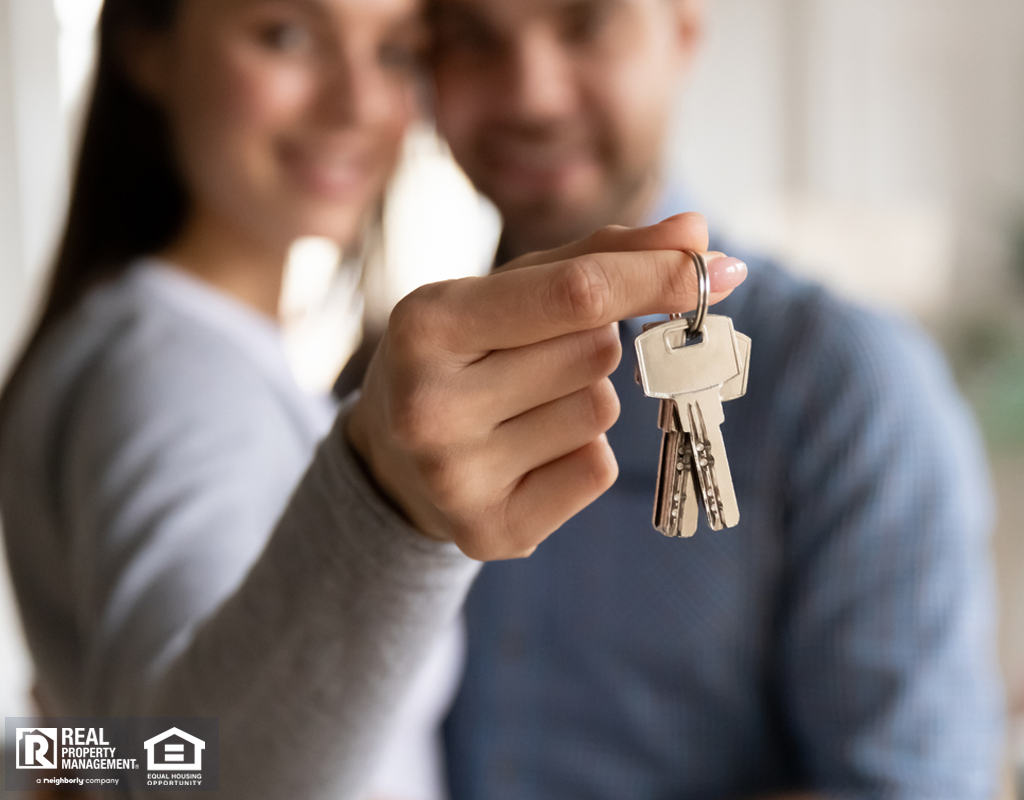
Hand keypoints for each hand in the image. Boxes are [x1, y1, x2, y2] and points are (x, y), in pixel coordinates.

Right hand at [346, 214, 746, 559]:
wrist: (392, 457)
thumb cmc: (465, 354)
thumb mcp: (508, 291)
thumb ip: (598, 257)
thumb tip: (698, 232)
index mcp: (427, 325)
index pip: (575, 294)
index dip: (654, 277)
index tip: (714, 267)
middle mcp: (431, 406)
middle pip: (595, 354)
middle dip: (591, 345)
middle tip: (534, 358)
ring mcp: (455, 478)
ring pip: (600, 414)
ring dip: (585, 401)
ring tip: (522, 410)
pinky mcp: (488, 531)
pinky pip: (594, 472)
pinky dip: (580, 457)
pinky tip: (526, 456)